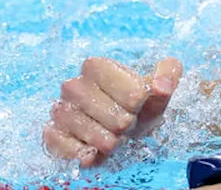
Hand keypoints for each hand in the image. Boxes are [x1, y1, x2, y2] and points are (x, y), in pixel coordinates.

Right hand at [43, 56, 182, 166]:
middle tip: (125, 122)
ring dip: (112, 142)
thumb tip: (161, 86)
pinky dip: (89, 156)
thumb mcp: (157, 87)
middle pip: (117, 119)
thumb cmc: (137, 103)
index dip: (140, 104)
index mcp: (95, 66)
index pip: (133, 94)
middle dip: (128, 125)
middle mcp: (72, 85)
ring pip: (97, 137)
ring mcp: (60, 110)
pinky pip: (71, 152)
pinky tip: (95, 152)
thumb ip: (168, 75)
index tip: (136, 102)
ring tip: (113, 135)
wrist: (118, 123)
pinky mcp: (52, 134)